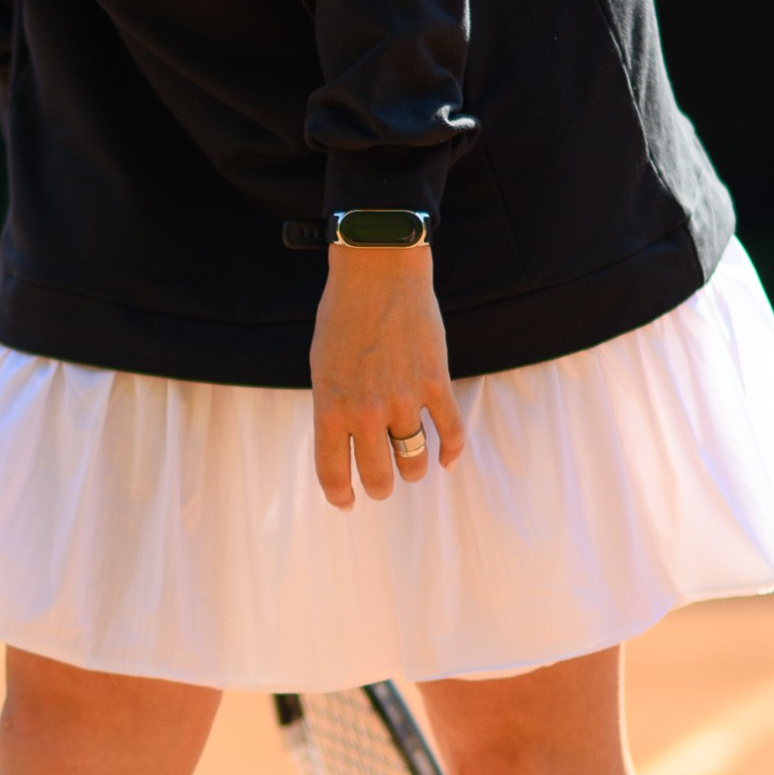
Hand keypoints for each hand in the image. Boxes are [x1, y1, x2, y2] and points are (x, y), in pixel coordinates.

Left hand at [309, 242, 466, 511]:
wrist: (378, 273)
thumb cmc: (342, 316)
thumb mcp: (322, 366)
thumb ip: (333, 406)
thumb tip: (346, 441)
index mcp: (331, 406)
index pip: (332, 472)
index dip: (339, 495)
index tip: (345, 501)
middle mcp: (366, 410)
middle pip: (378, 475)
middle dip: (379, 487)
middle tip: (380, 485)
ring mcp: (404, 398)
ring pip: (414, 459)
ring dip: (412, 469)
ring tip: (410, 467)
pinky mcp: (435, 383)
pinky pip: (451, 431)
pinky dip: (451, 451)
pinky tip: (446, 458)